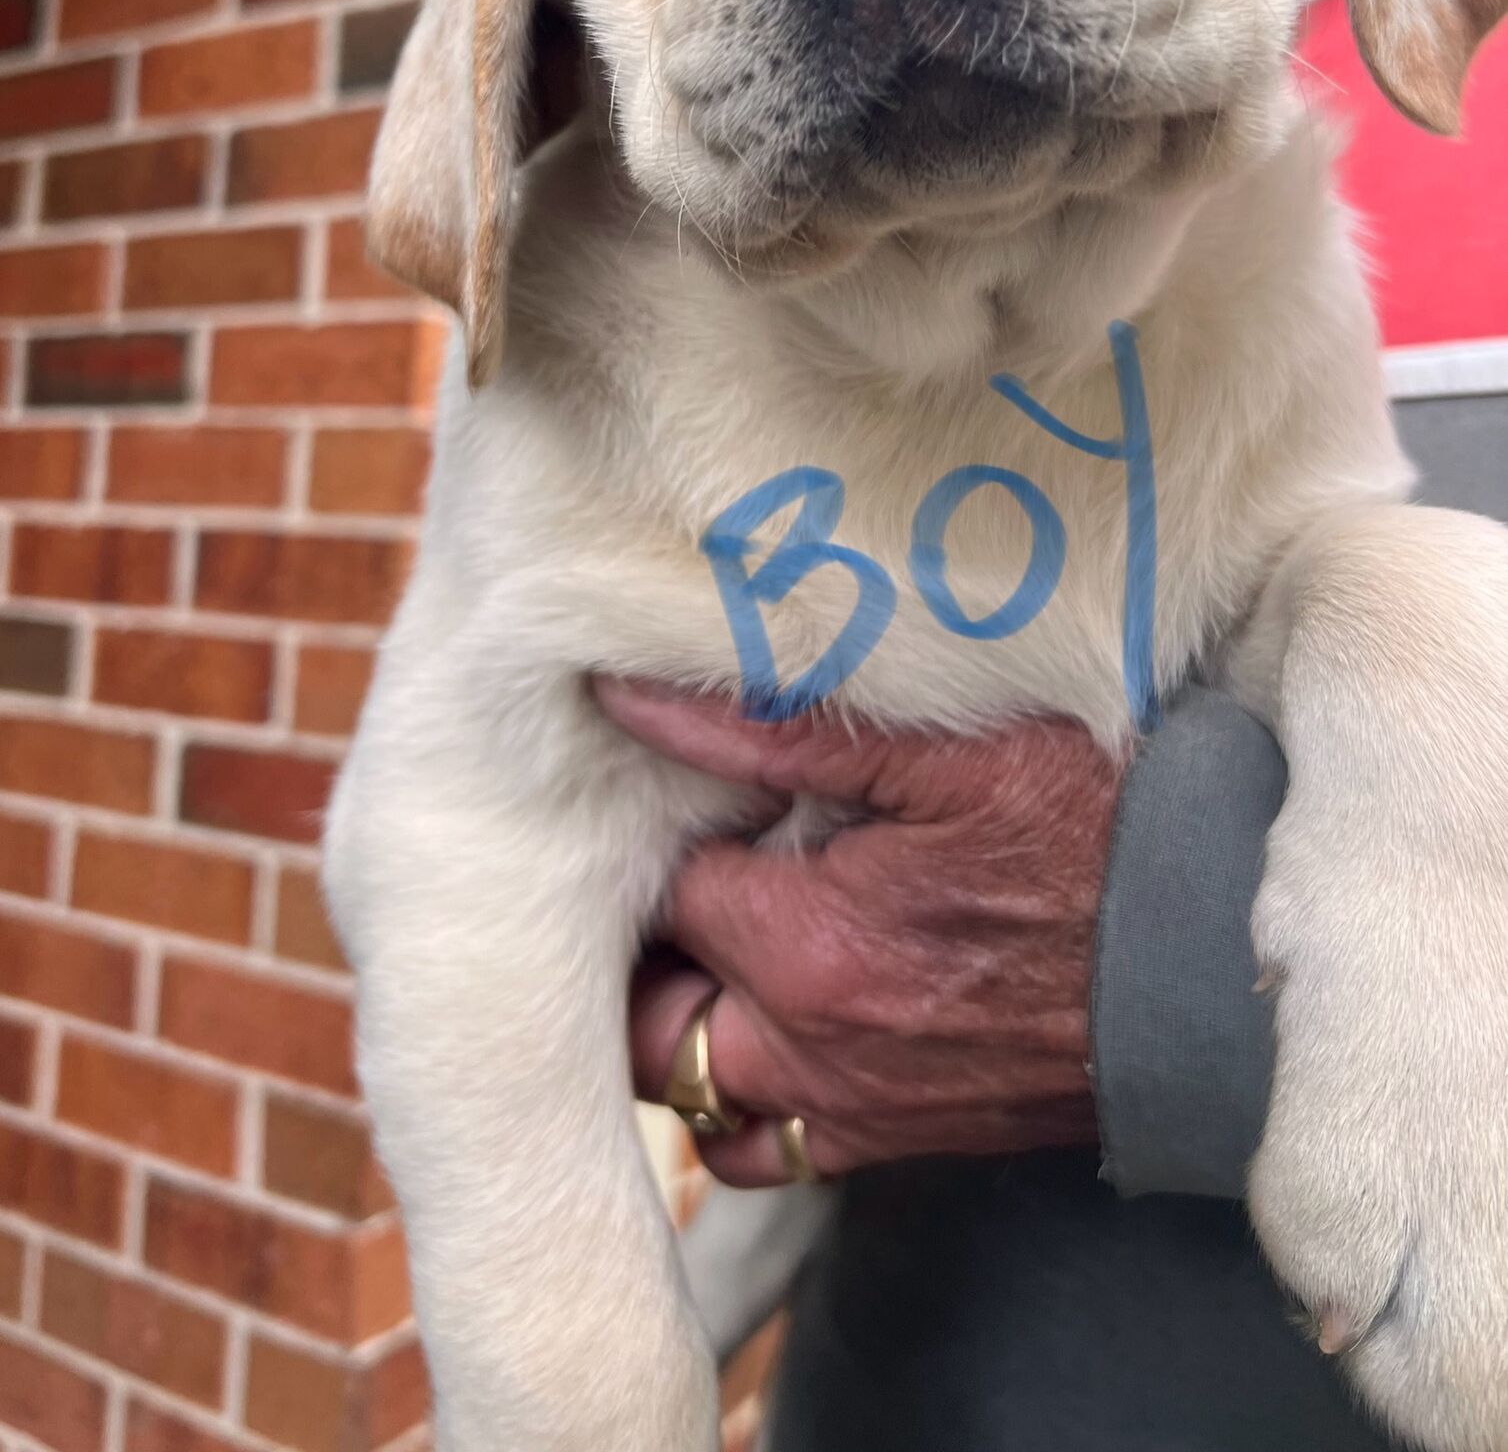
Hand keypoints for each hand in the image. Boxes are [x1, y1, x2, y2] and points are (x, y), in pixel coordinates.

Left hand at [594, 677, 1124, 1186]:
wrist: (1219, 960)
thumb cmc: (1095, 832)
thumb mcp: (942, 754)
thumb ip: (768, 731)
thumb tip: (628, 693)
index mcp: (804, 943)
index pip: (663, 891)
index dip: (677, 834)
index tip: (710, 797)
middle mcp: (807, 1049)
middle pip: (646, 1022)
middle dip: (648, 954)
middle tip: (687, 877)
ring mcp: (852, 1110)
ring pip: (696, 1103)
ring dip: (684, 1036)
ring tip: (715, 954)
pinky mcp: (898, 1144)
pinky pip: (768, 1155)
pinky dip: (746, 1106)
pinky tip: (774, 1025)